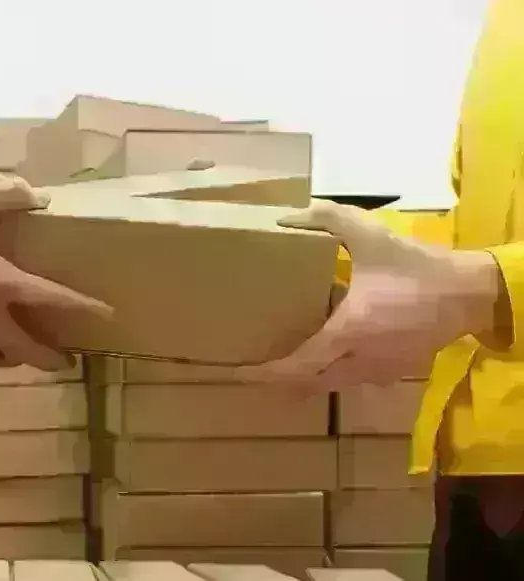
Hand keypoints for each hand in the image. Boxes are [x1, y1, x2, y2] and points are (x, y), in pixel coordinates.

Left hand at [233, 200, 499, 392]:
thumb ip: (327, 220)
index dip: (268, 372)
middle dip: (282, 383)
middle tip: (257, 373)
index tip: (241, 373)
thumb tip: (286, 216)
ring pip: (334, 384)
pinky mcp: (396, 369)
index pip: (299, 364)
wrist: (471, 293)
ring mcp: (380, 369)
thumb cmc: (417, 267)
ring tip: (286, 367)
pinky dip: (334, 374)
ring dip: (308, 380)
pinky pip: (355, 379)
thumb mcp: (370, 235)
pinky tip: (329, 357)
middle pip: (311, 384)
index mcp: (348, 331)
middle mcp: (360, 359)